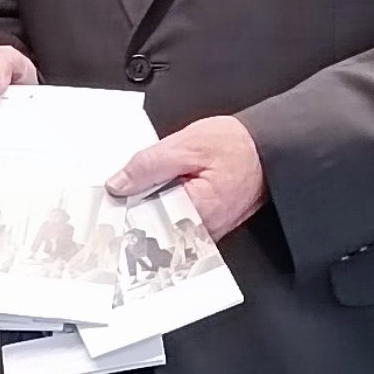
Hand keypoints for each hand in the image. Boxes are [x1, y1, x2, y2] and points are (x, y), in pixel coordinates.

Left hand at [106, 114, 265, 237]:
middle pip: (152, 228)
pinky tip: (154, 194)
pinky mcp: (207, 222)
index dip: (122, 213)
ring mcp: (206, 229)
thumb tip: (119, 183)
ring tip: (132, 195)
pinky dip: (161, 208)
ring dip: (146, 210)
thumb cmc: (237, 145)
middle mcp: (203, 228)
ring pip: (162, 226)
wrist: (269, 146)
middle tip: (113, 200)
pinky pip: (176, 220)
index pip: (146, 224)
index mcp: (196, 210)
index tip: (104, 207)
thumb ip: (148, 165)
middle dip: (132, 212)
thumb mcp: (186, 144)